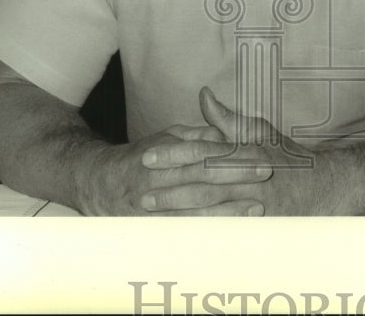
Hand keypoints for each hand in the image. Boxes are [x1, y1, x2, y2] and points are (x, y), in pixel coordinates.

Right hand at [83, 122, 270, 215]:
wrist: (98, 184)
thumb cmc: (143, 157)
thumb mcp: (167, 137)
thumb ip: (197, 135)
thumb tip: (222, 132)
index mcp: (163, 152)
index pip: (202, 150)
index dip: (231, 152)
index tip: (260, 151)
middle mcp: (156, 178)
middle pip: (202, 176)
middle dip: (236, 175)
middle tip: (266, 172)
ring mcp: (151, 205)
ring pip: (194, 207)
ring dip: (228, 208)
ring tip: (257, 207)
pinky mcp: (150, 228)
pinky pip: (183, 232)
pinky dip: (208, 231)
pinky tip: (229, 232)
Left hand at [139, 88, 331, 215]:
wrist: (325, 186)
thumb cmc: (288, 157)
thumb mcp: (260, 132)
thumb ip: (228, 119)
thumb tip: (203, 95)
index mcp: (247, 151)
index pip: (205, 151)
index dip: (175, 153)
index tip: (149, 156)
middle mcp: (250, 177)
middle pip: (204, 181)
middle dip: (170, 185)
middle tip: (140, 189)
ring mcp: (256, 204)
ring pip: (211, 207)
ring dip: (179, 209)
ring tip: (152, 211)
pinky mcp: (260, 226)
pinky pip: (226, 230)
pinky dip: (202, 231)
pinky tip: (180, 234)